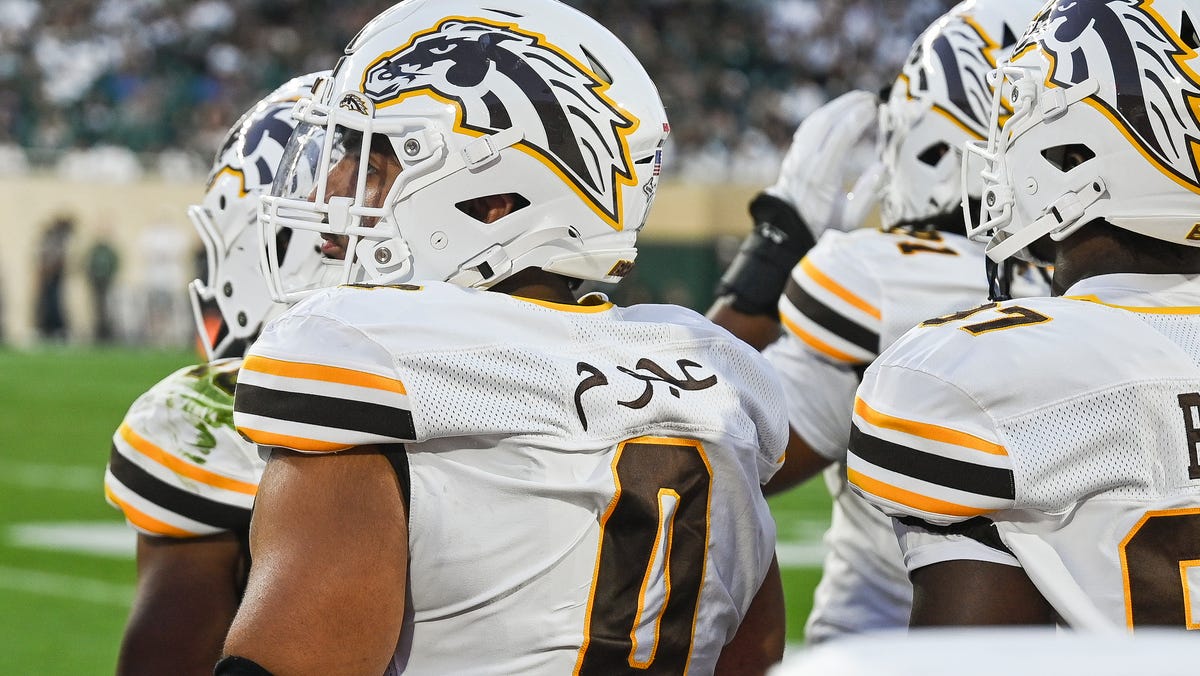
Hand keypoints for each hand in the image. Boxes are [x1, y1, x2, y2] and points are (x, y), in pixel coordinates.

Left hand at [765, 90, 880, 236]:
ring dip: (837, 106)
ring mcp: (796, 157)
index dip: (858, 118)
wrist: (786, 230)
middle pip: (826, 122)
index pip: (839, 138)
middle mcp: (805, 163)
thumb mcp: (849, 219)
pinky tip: (839, 111)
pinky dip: (825, 114)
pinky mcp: (793, 154)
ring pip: (815, 121)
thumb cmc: (821, 225)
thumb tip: (884, 167)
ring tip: (859, 100)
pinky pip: (808, 127)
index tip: (875, 108)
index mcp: (821, 178)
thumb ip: (867, 193)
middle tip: (871, 98)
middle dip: (849, 105)